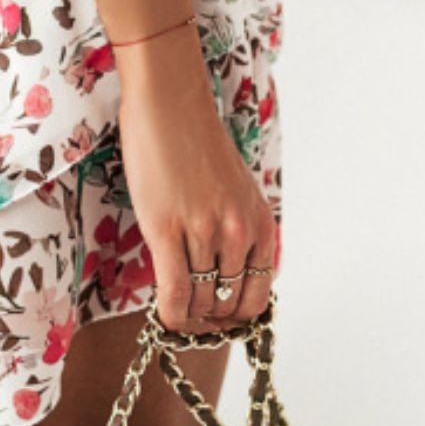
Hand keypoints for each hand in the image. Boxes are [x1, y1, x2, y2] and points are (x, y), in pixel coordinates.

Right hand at [117, 56, 279, 333]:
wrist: (170, 105)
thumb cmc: (197, 144)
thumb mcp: (236, 192)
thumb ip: (238, 233)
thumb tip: (225, 280)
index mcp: (261, 225)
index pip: (257, 297)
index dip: (235, 318)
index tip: (216, 320)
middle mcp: (239, 232)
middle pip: (226, 304)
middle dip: (208, 319)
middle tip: (189, 315)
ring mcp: (203, 232)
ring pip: (199, 302)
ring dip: (186, 314)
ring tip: (172, 309)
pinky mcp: (166, 229)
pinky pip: (174, 292)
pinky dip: (170, 314)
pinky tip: (163, 316)